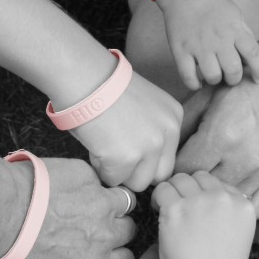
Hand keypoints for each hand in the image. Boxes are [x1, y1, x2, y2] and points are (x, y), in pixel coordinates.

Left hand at [0, 158, 136, 258]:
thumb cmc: (6, 255)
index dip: (113, 253)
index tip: (102, 249)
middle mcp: (105, 237)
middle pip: (127, 230)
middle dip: (113, 227)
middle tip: (90, 222)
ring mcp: (100, 204)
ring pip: (124, 201)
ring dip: (110, 201)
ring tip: (88, 200)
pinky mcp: (87, 178)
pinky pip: (96, 178)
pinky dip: (85, 181)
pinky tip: (65, 184)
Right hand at [72, 72, 182, 190]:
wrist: (84, 76)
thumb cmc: (104, 86)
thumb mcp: (144, 105)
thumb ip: (151, 130)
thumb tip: (143, 162)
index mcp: (173, 118)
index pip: (167, 158)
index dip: (146, 159)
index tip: (129, 150)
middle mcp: (167, 132)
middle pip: (159, 175)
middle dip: (137, 171)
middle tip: (117, 155)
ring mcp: (149, 146)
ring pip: (138, 183)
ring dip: (120, 173)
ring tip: (105, 148)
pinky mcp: (126, 157)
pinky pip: (114, 179)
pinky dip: (101, 169)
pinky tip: (96, 146)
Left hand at [151, 171, 254, 258]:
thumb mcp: (238, 236)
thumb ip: (229, 212)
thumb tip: (207, 193)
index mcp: (244, 205)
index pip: (220, 184)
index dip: (205, 196)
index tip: (199, 213)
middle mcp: (224, 198)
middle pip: (200, 177)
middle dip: (189, 190)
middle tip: (181, 210)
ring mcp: (200, 201)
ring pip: (180, 179)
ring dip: (173, 192)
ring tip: (170, 212)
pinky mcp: (176, 207)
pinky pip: (162, 189)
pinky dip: (159, 200)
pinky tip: (161, 215)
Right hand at [163, 0, 258, 89]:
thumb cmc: (213, 8)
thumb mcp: (235, 16)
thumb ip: (245, 36)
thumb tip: (254, 60)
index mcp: (234, 29)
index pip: (253, 54)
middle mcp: (218, 38)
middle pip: (233, 70)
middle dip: (234, 78)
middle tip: (230, 76)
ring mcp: (198, 45)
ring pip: (212, 76)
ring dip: (215, 80)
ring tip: (214, 75)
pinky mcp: (180, 50)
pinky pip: (188, 77)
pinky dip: (194, 84)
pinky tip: (198, 81)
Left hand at [176, 35, 258, 216]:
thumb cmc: (247, 81)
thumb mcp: (207, 96)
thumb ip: (183, 128)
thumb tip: (165, 155)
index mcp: (222, 135)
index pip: (183, 171)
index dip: (171, 172)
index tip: (168, 170)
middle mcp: (245, 156)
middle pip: (203, 189)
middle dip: (190, 187)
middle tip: (182, 182)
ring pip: (228, 200)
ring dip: (214, 197)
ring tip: (203, 189)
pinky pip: (256, 206)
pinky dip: (239, 205)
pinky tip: (228, 196)